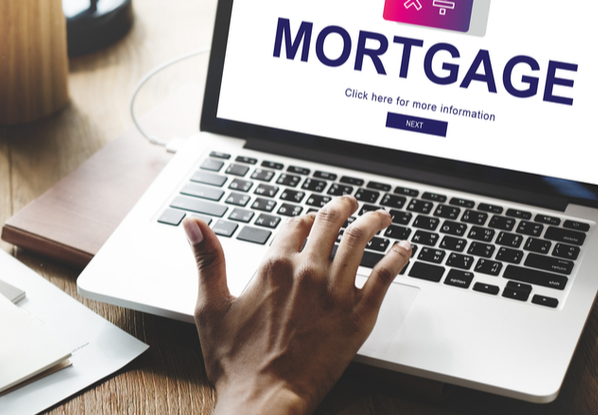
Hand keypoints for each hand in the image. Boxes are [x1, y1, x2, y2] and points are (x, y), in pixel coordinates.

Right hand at [182, 196, 412, 414]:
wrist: (265, 399)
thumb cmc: (235, 362)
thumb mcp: (210, 306)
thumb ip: (207, 259)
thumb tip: (193, 223)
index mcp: (272, 266)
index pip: (294, 225)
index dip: (302, 219)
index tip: (309, 219)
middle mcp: (306, 272)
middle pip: (330, 223)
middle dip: (341, 207)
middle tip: (350, 204)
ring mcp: (335, 293)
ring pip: (360, 241)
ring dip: (373, 221)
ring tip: (381, 216)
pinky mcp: (358, 316)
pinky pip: (385, 276)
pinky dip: (397, 257)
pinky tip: (404, 249)